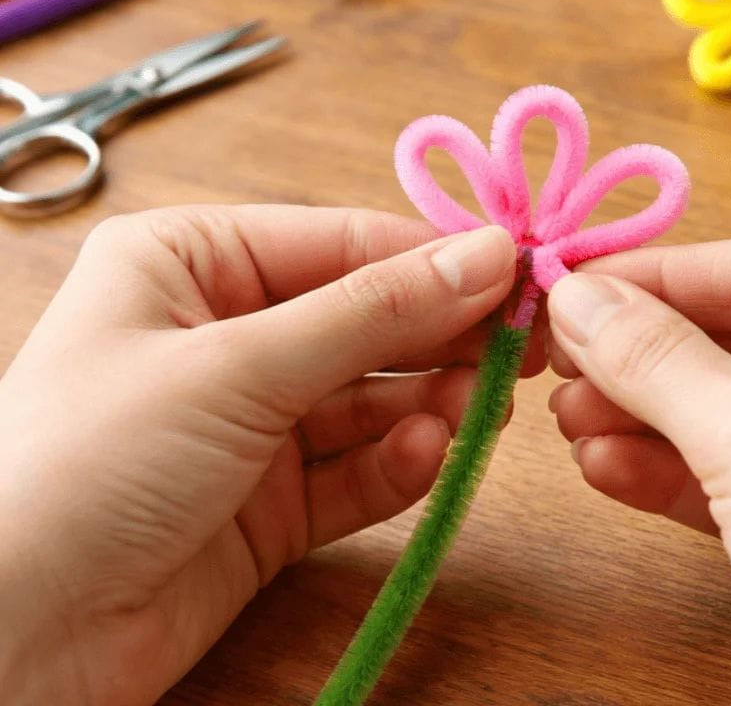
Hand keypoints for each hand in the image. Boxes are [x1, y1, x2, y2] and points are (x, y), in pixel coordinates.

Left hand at [0, 207, 536, 704]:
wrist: (9, 640)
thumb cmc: (84, 464)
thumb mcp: (237, 366)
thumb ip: (374, 313)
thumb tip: (490, 254)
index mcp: (192, 264)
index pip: (344, 244)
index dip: (436, 258)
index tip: (523, 273)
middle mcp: (224, 336)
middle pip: (367, 321)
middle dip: (443, 335)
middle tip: (525, 346)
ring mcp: (251, 424)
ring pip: (372, 400)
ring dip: (429, 404)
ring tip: (478, 409)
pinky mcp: (271, 505)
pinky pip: (357, 470)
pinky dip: (398, 464)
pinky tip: (427, 455)